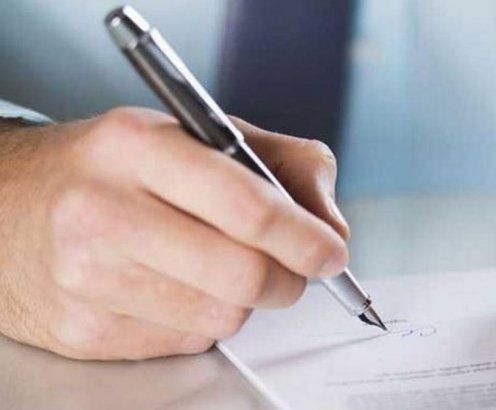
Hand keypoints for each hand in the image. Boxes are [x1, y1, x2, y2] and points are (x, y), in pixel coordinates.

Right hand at [0, 107, 348, 359]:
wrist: (8, 205)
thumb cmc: (114, 168)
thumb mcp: (196, 135)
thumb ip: (282, 164)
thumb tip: (330, 226)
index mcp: (138, 146)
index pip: (246, 205)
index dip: (304, 236)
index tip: (331, 252)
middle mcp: (104, 211)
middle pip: (242, 275)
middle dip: (288, 280)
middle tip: (293, 269)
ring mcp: (87, 278)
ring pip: (222, 317)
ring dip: (241, 299)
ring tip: (215, 265)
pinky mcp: (84, 331)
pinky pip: (186, 341)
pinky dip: (200, 319)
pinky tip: (173, 286)